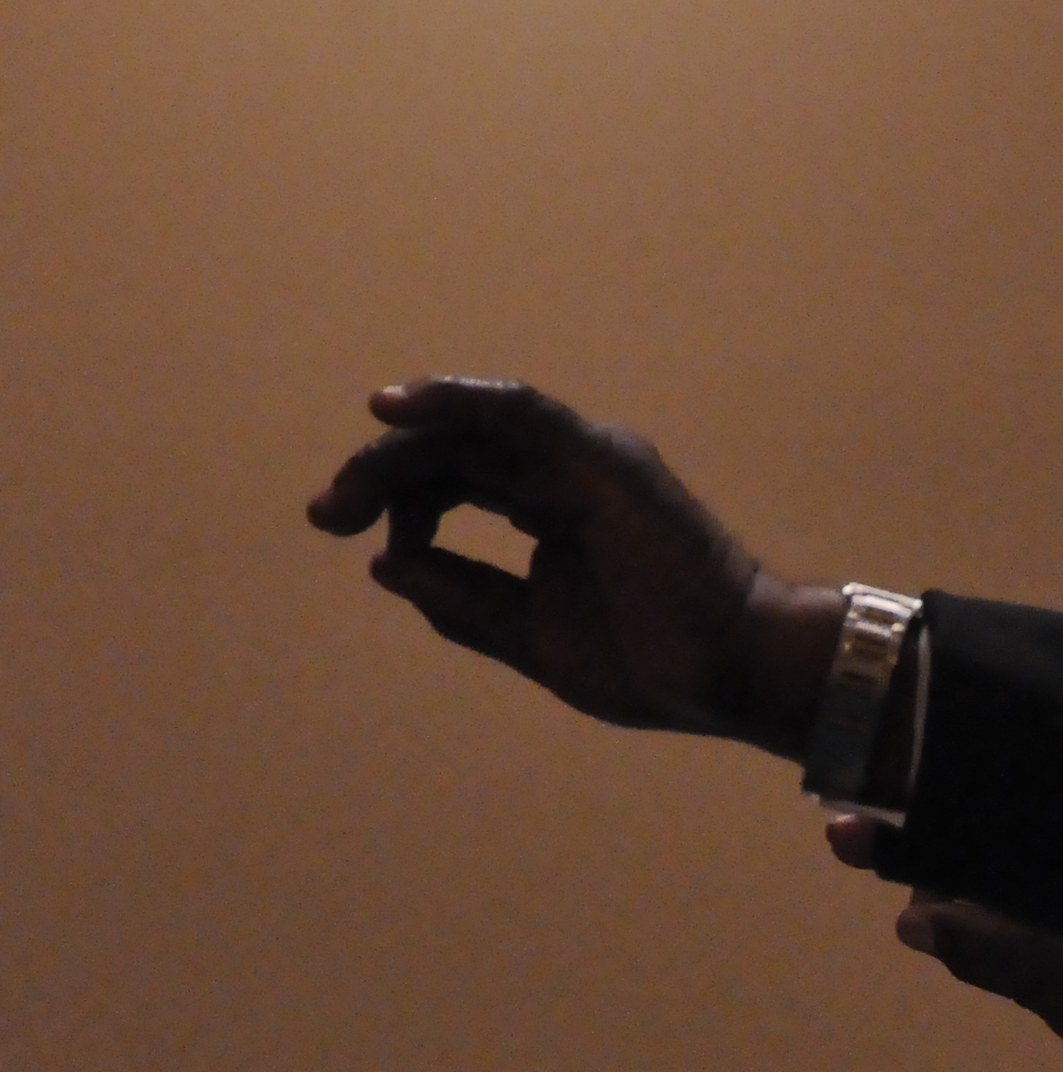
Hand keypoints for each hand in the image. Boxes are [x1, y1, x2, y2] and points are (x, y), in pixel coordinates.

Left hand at [310, 378, 840, 753]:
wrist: (726, 673)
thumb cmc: (650, 662)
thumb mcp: (530, 635)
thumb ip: (463, 598)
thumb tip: (386, 563)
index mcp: (548, 511)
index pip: (453, 480)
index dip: (394, 499)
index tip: (348, 533)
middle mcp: (561, 474)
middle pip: (450, 450)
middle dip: (378, 474)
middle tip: (326, 513)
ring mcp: (582, 461)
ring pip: (472, 426)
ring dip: (401, 443)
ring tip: (346, 484)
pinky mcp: (599, 458)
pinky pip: (516, 410)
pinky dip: (454, 398)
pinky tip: (394, 407)